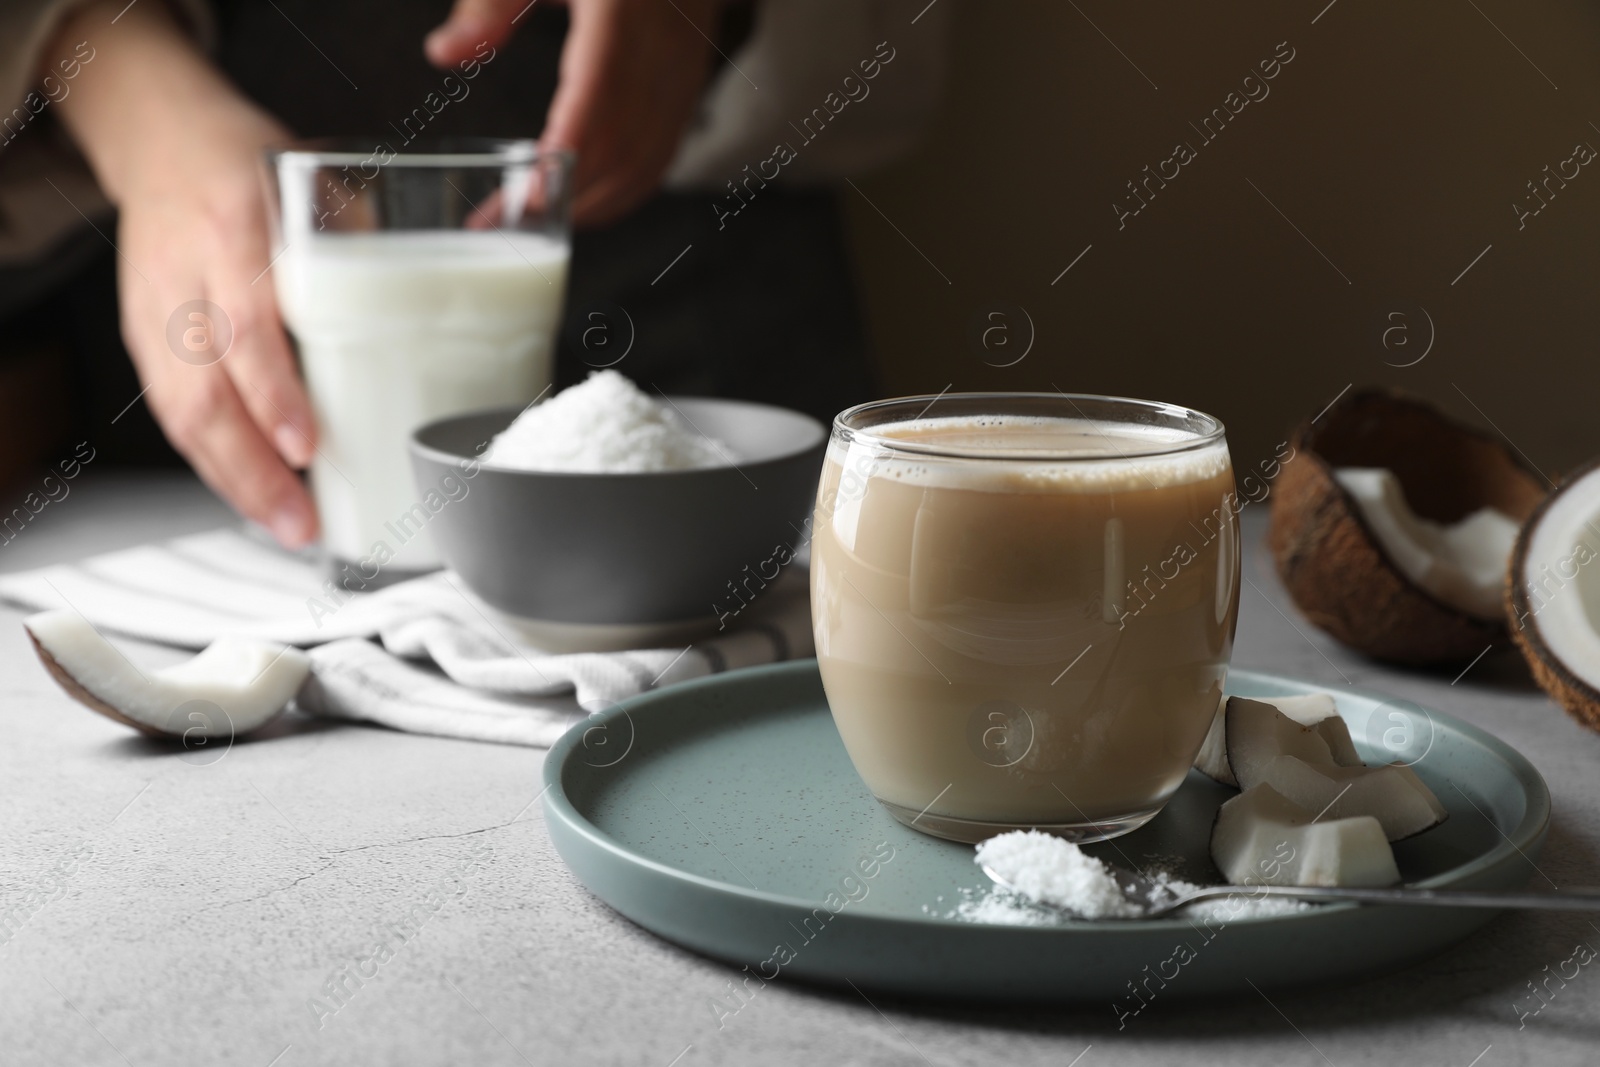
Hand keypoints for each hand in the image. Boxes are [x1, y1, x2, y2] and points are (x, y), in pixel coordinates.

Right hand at [48, 2, 318, 546]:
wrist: (163, 142)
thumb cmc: (253, 168)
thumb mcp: (317, 190)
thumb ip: (362, 255)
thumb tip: (436, 323)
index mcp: (236, 228)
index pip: (247, 323)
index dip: (273, 392)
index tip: (306, 445)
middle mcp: (188, 275)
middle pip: (208, 389)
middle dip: (254, 467)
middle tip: (301, 518)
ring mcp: (157, 312)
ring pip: (183, 413)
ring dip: (235, 480)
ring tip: (287, 525)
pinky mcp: (145, 341)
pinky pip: (174, 413)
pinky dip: (214, 462)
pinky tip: (252, 495)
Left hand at [426, 0, 722, 225]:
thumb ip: (490, 7)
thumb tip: (441, 55)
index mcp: (619, 18)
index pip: (596, 102)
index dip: (565, 156)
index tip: (527, 197)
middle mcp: (660, 54)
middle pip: (619, 148)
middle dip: (566, 195)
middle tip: (508, 222)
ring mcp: (680, 78)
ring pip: (644, 163)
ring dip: (594, 203)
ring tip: (540, 221)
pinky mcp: (687, 92)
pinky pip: (660, 158)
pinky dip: (624, 191)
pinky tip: (586, 202)